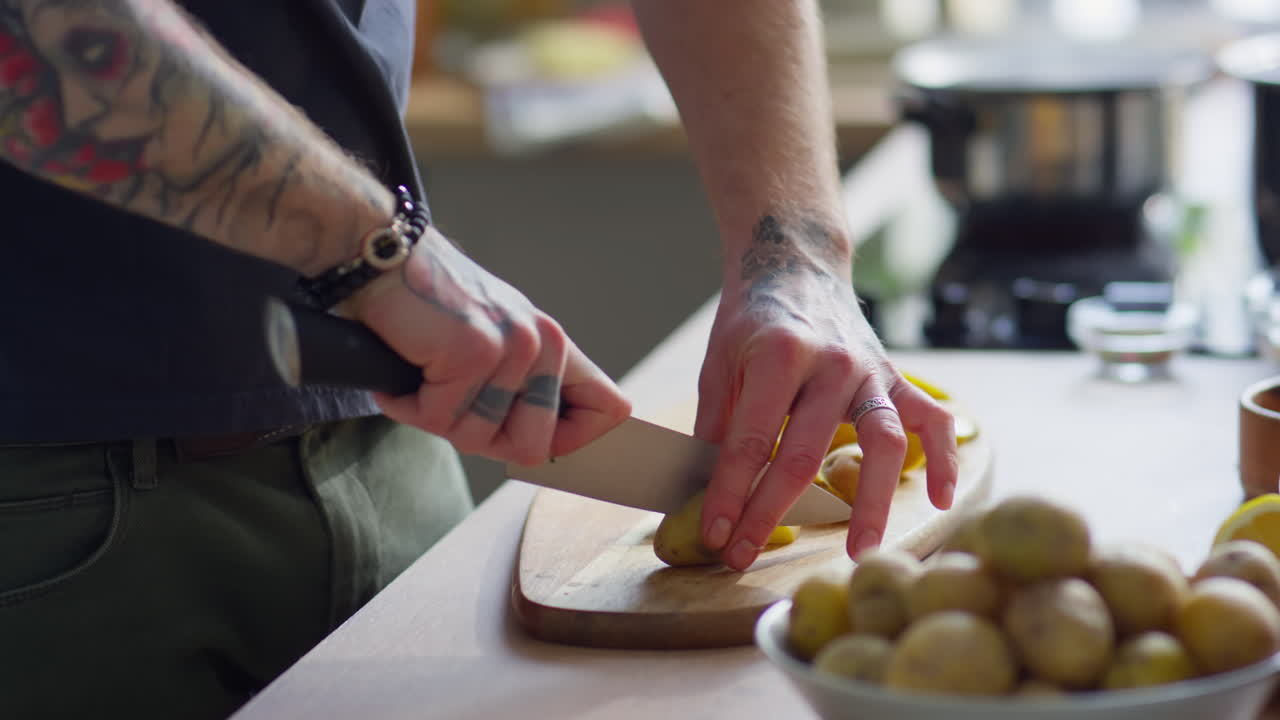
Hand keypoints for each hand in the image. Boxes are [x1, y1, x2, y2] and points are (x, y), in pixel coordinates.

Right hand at [346, 226, 630, 463]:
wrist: (383, 258)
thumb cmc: (428, 306)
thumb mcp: (493, 342)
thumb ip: (523, 388)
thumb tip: (541, 451)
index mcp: (555, 345)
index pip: (609, 410)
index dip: (575, 443)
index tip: (534, 445)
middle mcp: (544, 343)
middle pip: (532, 448)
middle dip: (481, 439)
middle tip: (448, 400)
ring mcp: (513, 348)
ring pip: (478, 439)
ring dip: (436, 418)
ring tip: (422, 374)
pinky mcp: (474, 353)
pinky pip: (439, 420)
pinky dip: (407, 405)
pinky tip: (402, 368)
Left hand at [694, 213, 957, 569]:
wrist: (796, 264)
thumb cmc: (751, 319)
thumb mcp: (719, 362)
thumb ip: (716, 425)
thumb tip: (708, 493)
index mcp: (779, 355)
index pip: (752, 440)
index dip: (730, 493)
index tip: (715, 534)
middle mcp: (831, 363)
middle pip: (805, 453)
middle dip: (771, 512)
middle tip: (745, 557)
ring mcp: (870, 371)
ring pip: (881, 443)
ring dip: (870, 502)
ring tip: (858, 551)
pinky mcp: (896, 376)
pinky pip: (933, 420)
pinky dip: (943, 458)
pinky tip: (939, 499)